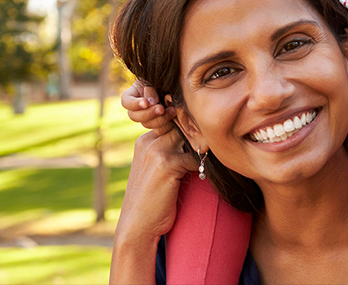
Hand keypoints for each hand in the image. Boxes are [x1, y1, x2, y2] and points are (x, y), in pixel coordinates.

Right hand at [115, 116, 197, 243]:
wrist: (137, 226)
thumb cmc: (151, 199)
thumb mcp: (156, 169)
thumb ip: (170, 150)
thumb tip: (200, 138)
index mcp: (144, 141)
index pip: (174, 121)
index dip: (191, 129)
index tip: (204, 138)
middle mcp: (148, 142)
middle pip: (183, 126)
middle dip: (199, 135)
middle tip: (210, 148)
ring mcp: (156, 152)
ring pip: (190, 139)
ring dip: (201, 149)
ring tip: (206, 161)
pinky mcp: (166, 164)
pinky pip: (194, 158)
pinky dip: (200, 167)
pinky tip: (200, 176)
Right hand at [121, 80, 172, 130]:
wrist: (180, 84)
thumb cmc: (166, 78)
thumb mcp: (156, 79)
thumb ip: (151, 89)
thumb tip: (150, 102)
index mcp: (133, 95)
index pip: (126, 101)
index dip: (134, 104)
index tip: (145, 103)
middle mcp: (138, 108)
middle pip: (134, 116)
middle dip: (149, 113)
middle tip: (161, 109)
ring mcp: (148, 117)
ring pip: (147, 124)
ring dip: (160, 119)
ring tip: (172, 111)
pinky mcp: (160, 124)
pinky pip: (159, 130)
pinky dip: (167, 126)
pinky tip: (175, 117)